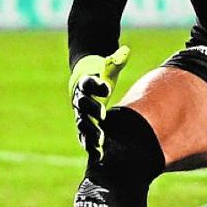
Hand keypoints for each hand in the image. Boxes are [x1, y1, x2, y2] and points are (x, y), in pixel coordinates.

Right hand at [69, 45, 130, 160]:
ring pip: (83, 123)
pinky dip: (91, 145)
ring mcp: (81, 113)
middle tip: (102, 115)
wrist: (86, 78)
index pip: (88, 82)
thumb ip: (116, 59)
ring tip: (99, 142)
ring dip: (90, 132)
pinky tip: (99, 156)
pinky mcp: (85, 124)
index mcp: (85, 82)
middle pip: (83, 105)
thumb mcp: (109, 64)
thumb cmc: (102, 71)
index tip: (107, 87)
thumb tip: (126, 50)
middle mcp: (80, 98)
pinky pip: (85, 136)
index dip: (96, 85)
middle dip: (92, 110)